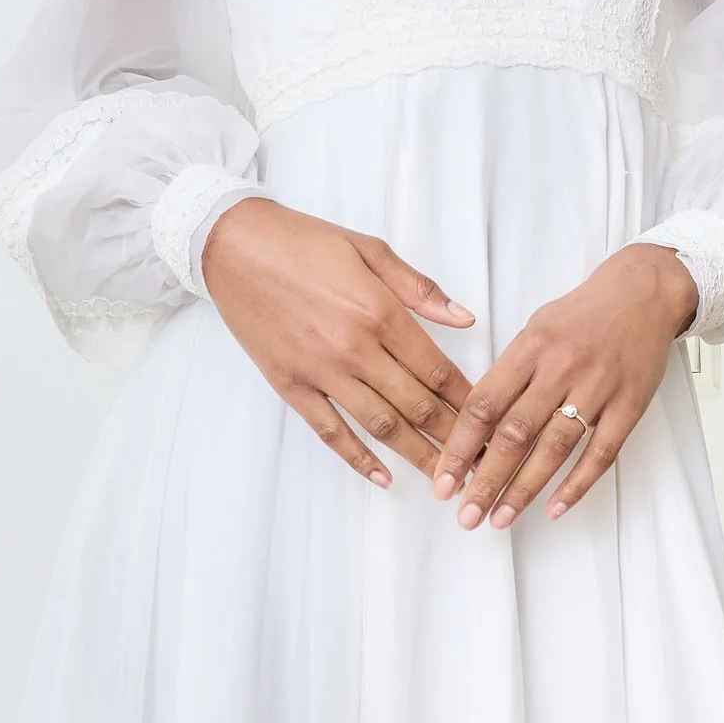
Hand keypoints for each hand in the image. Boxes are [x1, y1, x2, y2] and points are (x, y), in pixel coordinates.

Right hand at [199, 197, 475, 485]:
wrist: (234, 246)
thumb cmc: (302, 241)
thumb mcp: (369, 249)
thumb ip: (419, 288)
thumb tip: (464, 318)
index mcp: (380, 311)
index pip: (438, 369)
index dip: (468, 400)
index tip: (489, 421)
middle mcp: (354, 347)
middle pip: (416, 405)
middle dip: (454, 438)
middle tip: (480, 463)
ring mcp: (321, 371)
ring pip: (380, 425)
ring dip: (417, 455)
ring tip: (445, 480)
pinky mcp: (290, 385)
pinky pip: (330, 431)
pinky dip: (358, 458)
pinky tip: (382, 476)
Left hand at [432, 242, 697, 529]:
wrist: (644, 292)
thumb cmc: (583, 314)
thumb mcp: (535, 329)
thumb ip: (509, 373)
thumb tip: (477, 426)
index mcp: (529, 348)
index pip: (484, 404)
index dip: (460, 447)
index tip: (443, 480)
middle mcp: (560, 368)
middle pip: (514, 433)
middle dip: (485, 480)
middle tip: (465, 515)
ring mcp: (598, 388)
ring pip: (554, 448)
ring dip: (524, 489)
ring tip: (500, 519)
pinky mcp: (629, 405)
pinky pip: (601, 453)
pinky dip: (577, 484)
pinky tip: (554, 509)